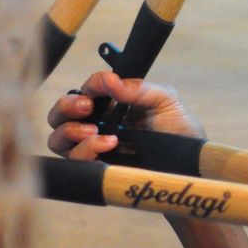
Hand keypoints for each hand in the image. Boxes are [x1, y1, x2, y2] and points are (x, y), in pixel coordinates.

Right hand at [46, 70, 204, 160]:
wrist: (189, 163)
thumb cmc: (179, 128)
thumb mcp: (166, 100)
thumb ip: (139, 89)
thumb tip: (111, 80)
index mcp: (113, 102)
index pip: (88, 89)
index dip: (90, 85)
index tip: (101, 85)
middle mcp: (98, 122)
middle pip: (60, 113)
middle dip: (66, 107)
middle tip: (86, 108)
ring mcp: (94, 146)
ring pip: (58, 138)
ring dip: (70, 132)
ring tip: (95, 132)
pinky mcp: (96, 167)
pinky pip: (73, 161)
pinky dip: (85, 151)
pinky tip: (108, 145)